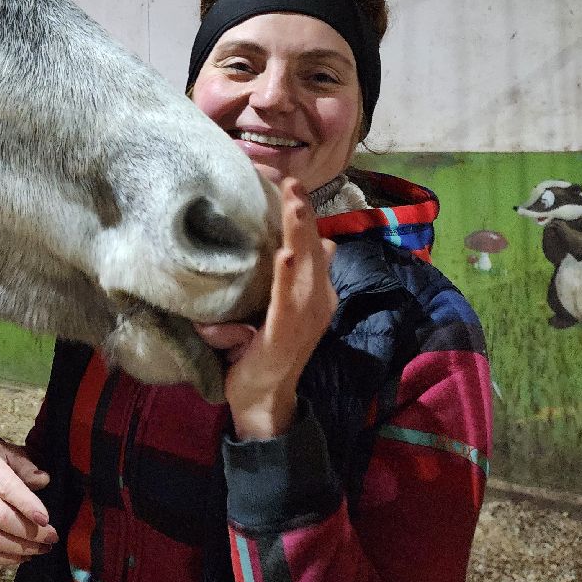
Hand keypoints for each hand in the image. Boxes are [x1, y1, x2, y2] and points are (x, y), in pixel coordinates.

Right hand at [0, 437, 58, 566]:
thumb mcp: (9, 452)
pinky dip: (3, 560)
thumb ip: (26, 466)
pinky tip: (23, 556)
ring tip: (41, 549)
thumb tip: (44, 481)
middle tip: (51, 538)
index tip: (47, 520)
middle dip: (30, 533)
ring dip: (20, 549)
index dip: (28, 506)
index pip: (6, 489)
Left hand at [195, 178, 338, 439]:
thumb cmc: (263, 351)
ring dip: (300, 234)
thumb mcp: (275, 308)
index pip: (314, 246)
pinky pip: (287, 303)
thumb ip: (284, 283)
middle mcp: (317, 302)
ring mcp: (306, 319)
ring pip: (307, 267)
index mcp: (316, 293)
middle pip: (314, 249)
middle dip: (304, 214)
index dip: (304, 215)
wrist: (263, 401)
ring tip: (294, 203)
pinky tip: (287, 255)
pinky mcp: (285, 336)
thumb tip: (289, 252)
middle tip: (292, 181)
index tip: (291, 183)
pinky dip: (288, 278)